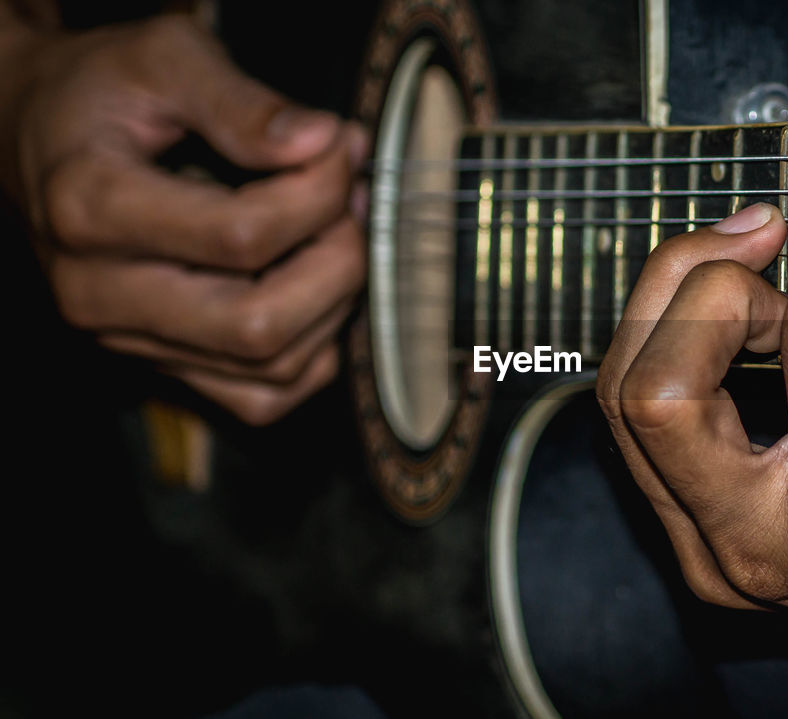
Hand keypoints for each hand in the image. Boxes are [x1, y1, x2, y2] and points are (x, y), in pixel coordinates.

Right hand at [3, 15, 366, 424]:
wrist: (39, 135)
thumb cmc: (100, 93)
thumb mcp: (164, 57)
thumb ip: (242, 101)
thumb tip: (322, 143)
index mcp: (91, 209)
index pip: (244, 236)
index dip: (319, 192)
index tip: (338, 146)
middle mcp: (100, 293)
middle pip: (260, 326)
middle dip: (338, 262)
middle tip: (350, 200)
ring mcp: (129, 340)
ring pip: (273, 368)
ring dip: (335, 303)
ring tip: (337, 232)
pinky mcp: (161, 365)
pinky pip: (264, 399)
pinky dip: (314, 350)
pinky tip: (315, 285)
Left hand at [597, 102, 787, 699]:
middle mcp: (763, 552)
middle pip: (660, 392)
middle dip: (707, 282)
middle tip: (778, 233)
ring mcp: (716, 557)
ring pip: (625, 402)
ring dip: (675, 303)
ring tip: (759, 260)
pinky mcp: (696, 543)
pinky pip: (637, 426)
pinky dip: (667, 343)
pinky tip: (732, 308)